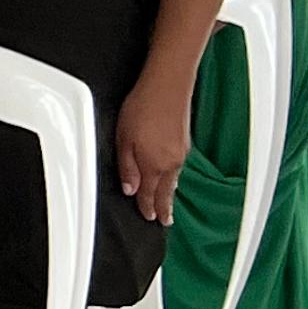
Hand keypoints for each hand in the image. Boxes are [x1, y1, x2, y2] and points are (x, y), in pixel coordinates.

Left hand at [119, 80, 194, 225]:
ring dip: (169, 194)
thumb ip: (126, 167)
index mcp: (154, 164)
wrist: (167, 86)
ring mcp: (180, 152)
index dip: (147, 207)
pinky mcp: (184, 142)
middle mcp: (171, 162)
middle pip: (165, 191)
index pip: (149, 193)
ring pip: (173, 180)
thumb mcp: (123, 139)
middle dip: (164, 207)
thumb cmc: (142, 108)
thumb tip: (129, 188)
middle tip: (165, 222)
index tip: (148, 218)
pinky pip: (178, 168)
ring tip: (168, 206)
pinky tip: (171, 178)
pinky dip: (173, 178)